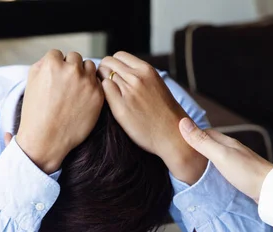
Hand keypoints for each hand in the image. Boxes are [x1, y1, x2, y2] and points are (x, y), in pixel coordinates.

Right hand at [17, 50, 103, 173]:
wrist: (46, 140)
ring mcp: (87, 83)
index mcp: (52, 64)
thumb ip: (43, 64)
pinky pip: (98, 82)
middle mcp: (71, 70)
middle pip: (75, 58)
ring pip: (89, 66)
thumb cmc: (36, 113)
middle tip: (65, 84)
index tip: (54, 79)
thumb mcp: (31, 82)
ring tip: (75, 89)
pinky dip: (91, 87)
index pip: (58, 54)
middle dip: (71, 67)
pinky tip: (82, 99)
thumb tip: (57, 57)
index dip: (55, 66)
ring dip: (84, 73)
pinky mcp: (98, 96)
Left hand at [98, 52, 206, 184]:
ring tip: (106, 95)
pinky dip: (101, 93)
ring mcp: (128, 92)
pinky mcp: (121, 107)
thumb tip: (122, 71)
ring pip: (103, 75)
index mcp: (147, 70)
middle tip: (105, 85)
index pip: (119, 56)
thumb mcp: (156, 85)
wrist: (172, 135)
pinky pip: (103, 90)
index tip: (112, 75)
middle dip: (103, 71)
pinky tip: (106, 102)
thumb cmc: (164, 113)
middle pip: (108, 63)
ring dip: (101, 82)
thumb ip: (140, 76)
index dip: (112, 64)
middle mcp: (137, 78)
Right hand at [179, 118, 272, 202]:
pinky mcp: (242, 174)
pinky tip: (213, 175)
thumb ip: (202, 141)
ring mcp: (239, 162)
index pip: (207, 133)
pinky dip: (216, 168)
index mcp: (227, 142)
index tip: (180, 138)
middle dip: (200, 145)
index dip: (194, 133)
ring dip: (208, 157)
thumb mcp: (219, 155)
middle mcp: (233, 149)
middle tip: (185, 152)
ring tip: (195, 164)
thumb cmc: (244, 171)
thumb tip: (183, 122)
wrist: (270, 189)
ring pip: (219, 155)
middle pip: (213, 143)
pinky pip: (225, 167)